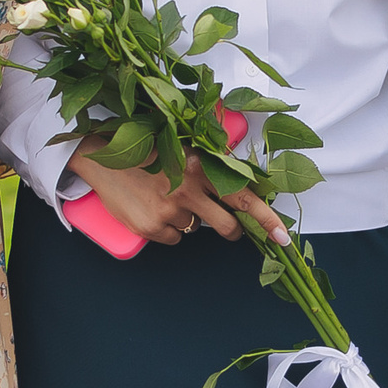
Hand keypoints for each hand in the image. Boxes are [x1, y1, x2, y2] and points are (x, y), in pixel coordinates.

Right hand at [70, 142, 288, 245]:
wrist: (103, 156)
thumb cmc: (146, 149)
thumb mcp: (183, 149)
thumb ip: (211, 164)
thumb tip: (236, 185)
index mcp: (202, 166)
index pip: (244, 197)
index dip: (267, 220)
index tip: (284, 238)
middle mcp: (189, 188)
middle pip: (226, 226)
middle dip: (233, 231)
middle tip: (230, 228)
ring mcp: (170, 210)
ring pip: (197, 230)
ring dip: (192, 220)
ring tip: (171, 199)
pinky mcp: (152, 227)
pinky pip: (174, 239)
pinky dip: (169, 228)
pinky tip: (155, 209)